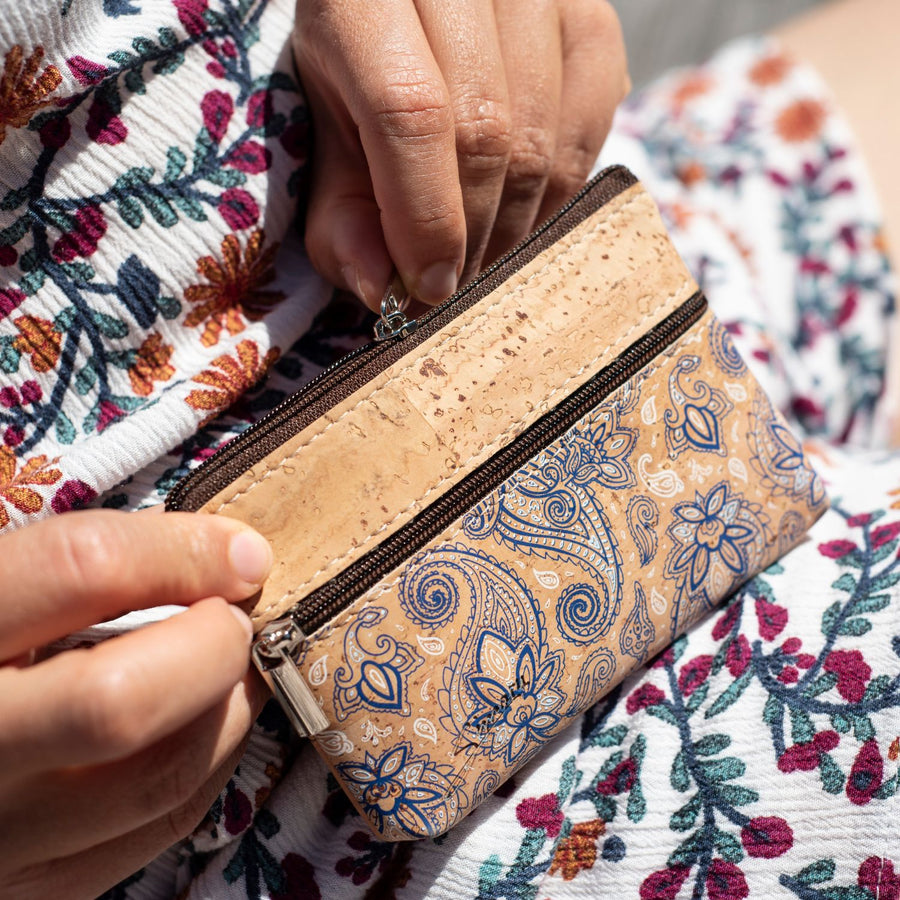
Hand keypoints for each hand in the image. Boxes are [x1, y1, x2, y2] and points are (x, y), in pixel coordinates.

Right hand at [0, 510, 272, 899]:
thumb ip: (74, 569)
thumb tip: (225, 556)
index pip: (80, 570)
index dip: (181, 552)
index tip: (240, 552)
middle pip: (122, 703)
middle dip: (212, 645)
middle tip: (236, 616)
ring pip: (160, 779)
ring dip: (227, 707)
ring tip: (233, 665)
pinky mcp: (33, 888)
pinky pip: (159, 828)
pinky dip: (208, 763)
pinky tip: (202, 722)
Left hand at [294, 0, 628, 309]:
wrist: (417, 2)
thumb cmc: (360, 62)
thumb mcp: (326, 125)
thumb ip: (342, 209)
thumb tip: (383, 290)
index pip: (409, 111)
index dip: (423, 216)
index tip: (426, 287)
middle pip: (486, 133)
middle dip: (470, 235)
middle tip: (451, 283)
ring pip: (541, 139)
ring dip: (513, 225)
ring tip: (479, 252)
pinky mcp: (590, 12)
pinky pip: (591, 127)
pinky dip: (556, 192)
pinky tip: (519, 209)